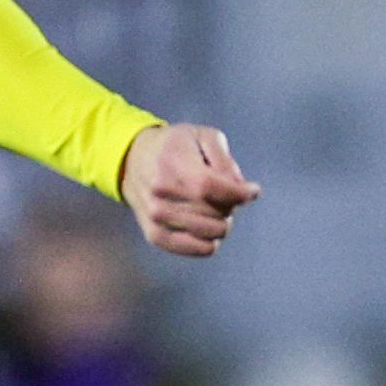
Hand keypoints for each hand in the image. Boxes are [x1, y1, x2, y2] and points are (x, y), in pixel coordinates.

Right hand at [122, 122, 259, 258]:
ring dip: (222, 222)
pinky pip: (197, 249)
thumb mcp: (202, 136)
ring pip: (211, 233)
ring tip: (215, 208)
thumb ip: (225, 160)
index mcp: (172, 163)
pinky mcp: (154, 235)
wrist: (133, 160)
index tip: (253, 191)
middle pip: (215, 212)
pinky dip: (211, 241)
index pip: (212, 187)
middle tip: (226, 194)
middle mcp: (161, 193)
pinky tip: (209, 227)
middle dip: (231, 204)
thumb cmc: (175, 146)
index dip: (240, 193)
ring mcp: (156, 217)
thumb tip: (241, 189)